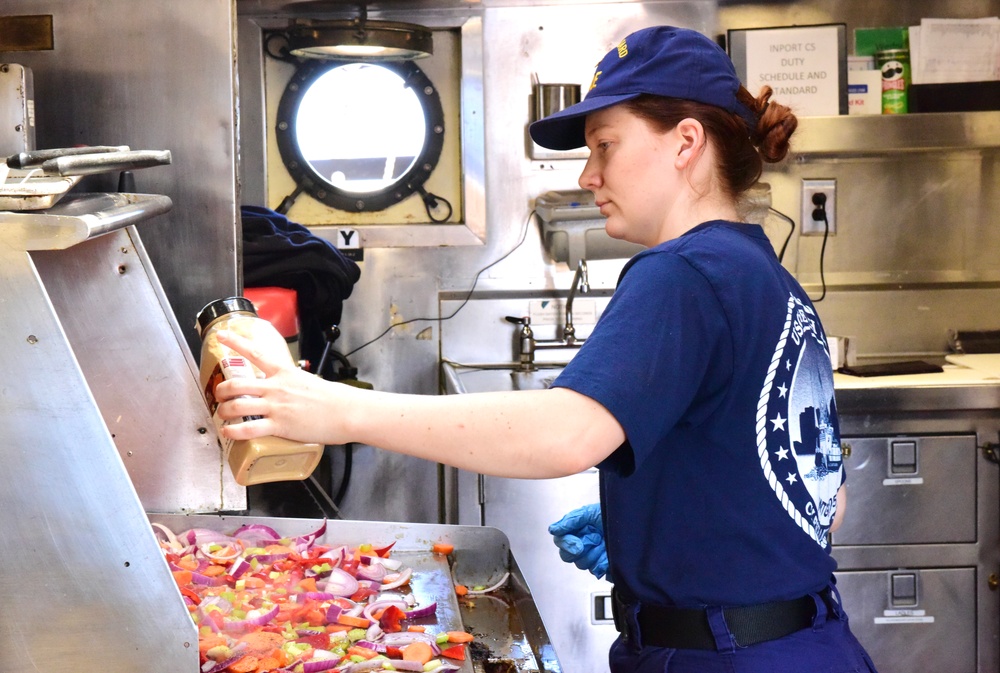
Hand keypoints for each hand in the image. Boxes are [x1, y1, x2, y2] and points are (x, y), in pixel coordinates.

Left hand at [212, 329, 357, 445]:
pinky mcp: (279, 426)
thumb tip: (281, 390)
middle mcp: (276, 387)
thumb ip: (290, 383)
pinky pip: (248, 428)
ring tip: (223, 415)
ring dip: (224, 411)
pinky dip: (233, 430)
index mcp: (284, 372)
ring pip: (237, 406)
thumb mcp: (307, 381)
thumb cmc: (332, 398)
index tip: (221, 336)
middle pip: (236, 384)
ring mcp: (276, 406)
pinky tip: (228, 431)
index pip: (255, 353)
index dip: (235, 343)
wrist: (346, 412)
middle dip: (221, 390)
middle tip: (220, 396)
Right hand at [548, 503, 608, 579]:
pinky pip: (597, 569)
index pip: (561, 542)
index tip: (577, 542)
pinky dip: (604, 562)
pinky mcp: (604, 567)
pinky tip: (610, 554)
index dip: (566, 543)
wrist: (636, 523)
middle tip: (595, 539)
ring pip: (582, 563)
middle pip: (568, 556)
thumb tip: (553, 530)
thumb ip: (571, 520)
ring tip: (605, 543)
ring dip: (595, 553)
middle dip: (581, 548)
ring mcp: (594, 556)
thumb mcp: (591, 512)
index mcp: (578, 530)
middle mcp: (583, 544)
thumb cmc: (615, 515)